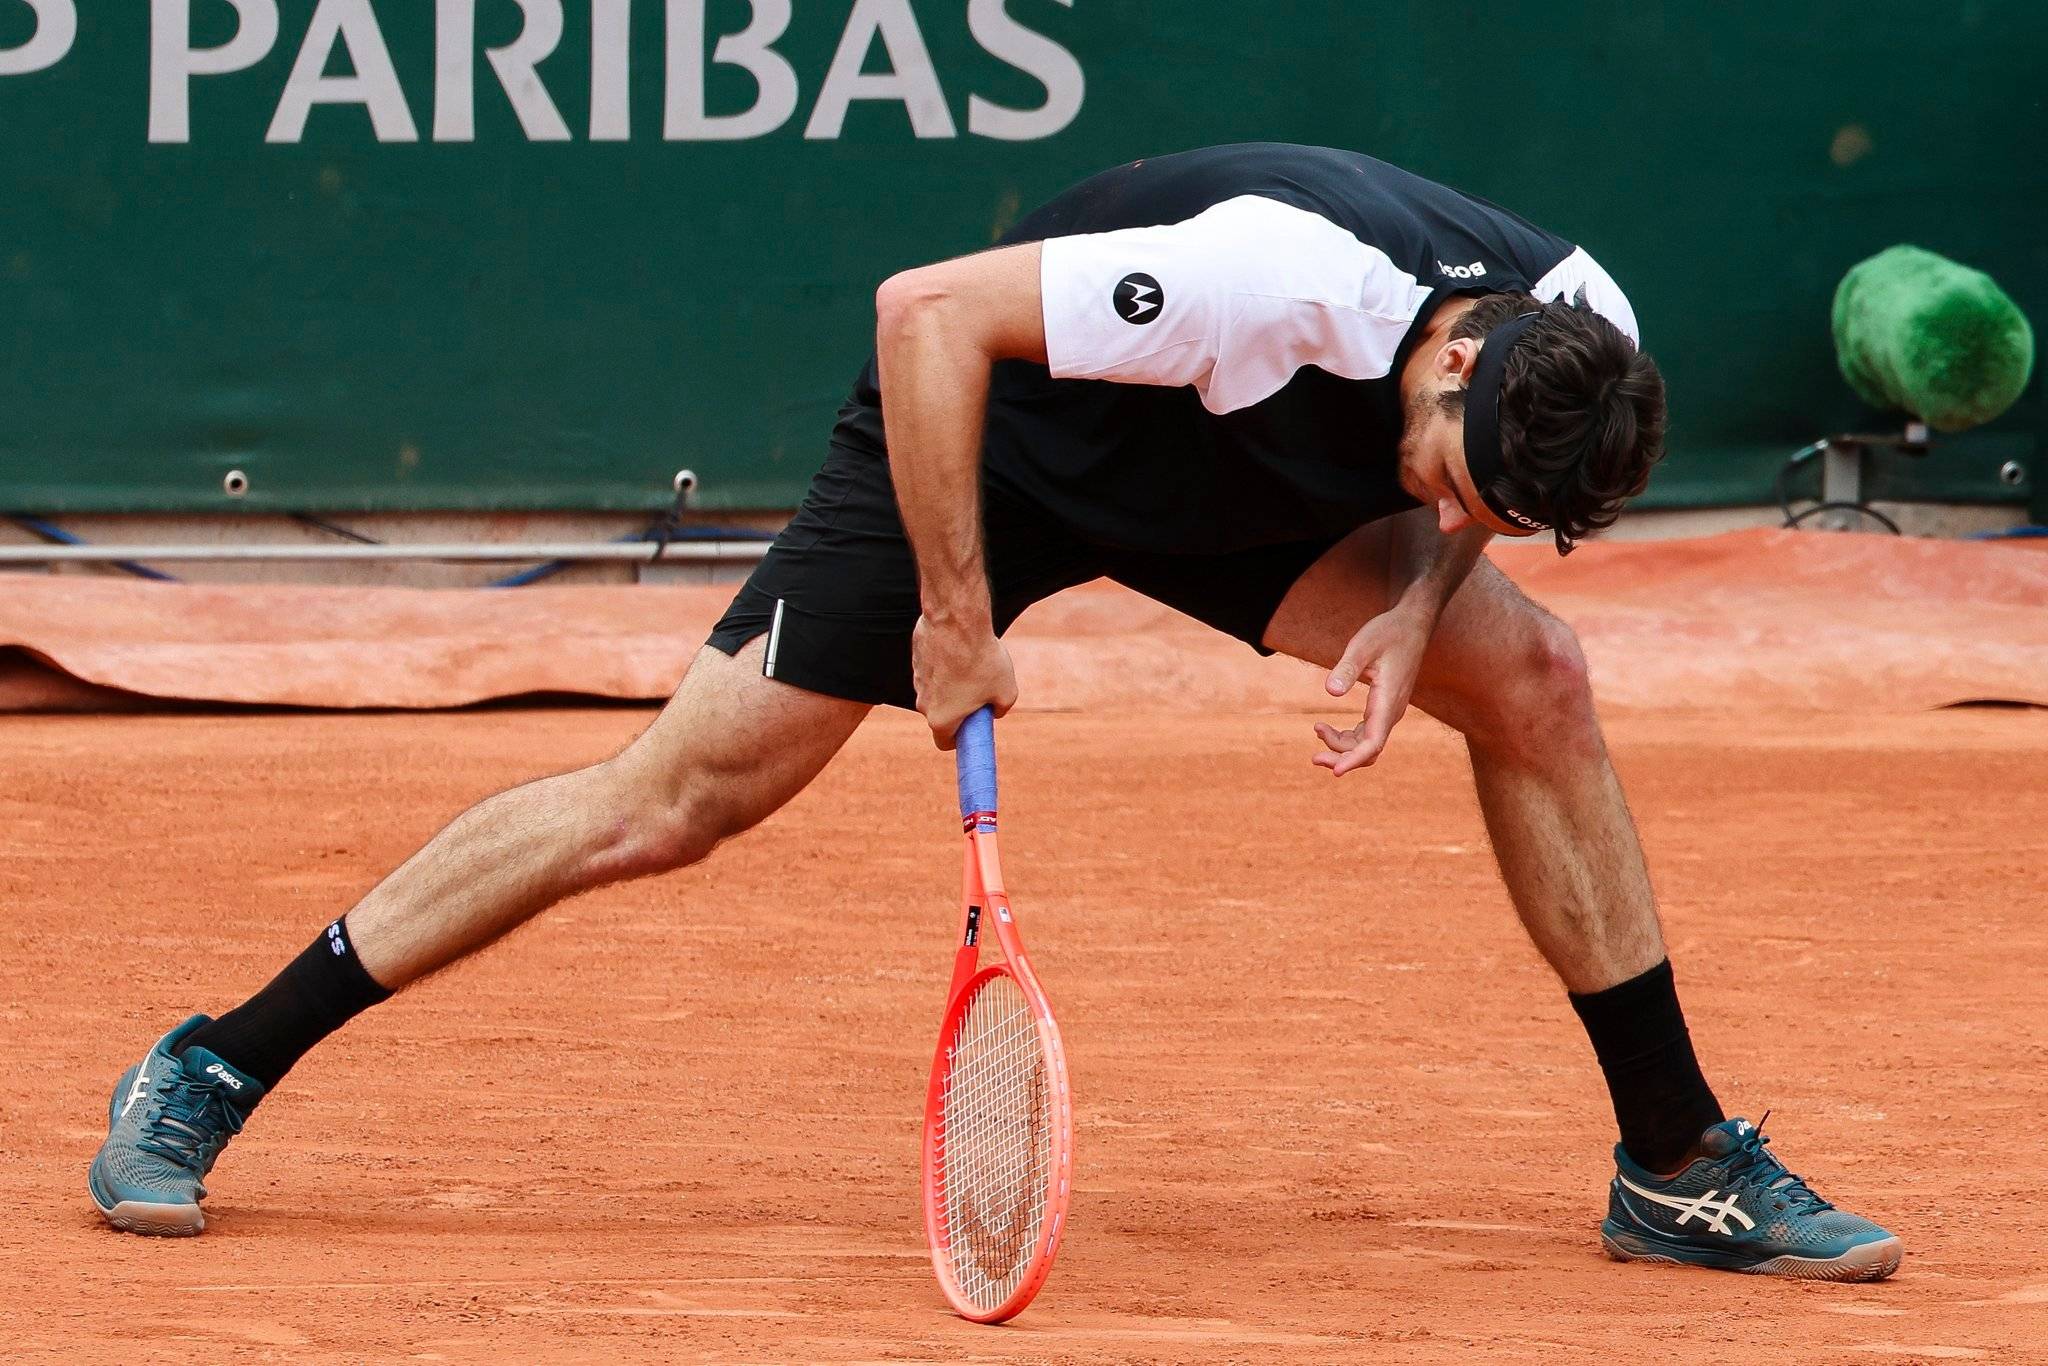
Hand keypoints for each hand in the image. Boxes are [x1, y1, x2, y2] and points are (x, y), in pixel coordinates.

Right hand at [912, 613, 1017, 749]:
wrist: (958, 620)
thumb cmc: (981, 659)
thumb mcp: (1006, 691)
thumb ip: (1001, 708)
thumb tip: (996, 710)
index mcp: (941, 719)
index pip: (944, 743)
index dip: (960, 739)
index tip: (972, 729)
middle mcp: (923, 703)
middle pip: (942, 713)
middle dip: (960, 707)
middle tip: (981, 692)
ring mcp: (917, 679)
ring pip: (937, 689)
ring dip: (952, 683)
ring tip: (973, 664)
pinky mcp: (916, 658)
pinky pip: (933, 668)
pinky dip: (946, 663)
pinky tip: (961, 648)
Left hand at [1313, 606, 1431, 775]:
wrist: (1411, 625)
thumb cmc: (1388, 633)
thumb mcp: (1363, 646)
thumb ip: (1347, 668)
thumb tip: (1330, 691)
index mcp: (1388, 702)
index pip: (1373, 743)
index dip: (1354, 759)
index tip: (1335, 771)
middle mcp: (1391, 712)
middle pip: (1369, 750)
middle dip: (1342, 757)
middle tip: (1314, 758)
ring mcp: (1389, 712)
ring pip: (1367, 744)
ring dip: (1342, 747)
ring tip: (1317, 730)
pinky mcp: (1383, 707)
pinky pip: (1366, 734)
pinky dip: (1347, 737)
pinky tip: (1325, 728)